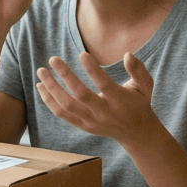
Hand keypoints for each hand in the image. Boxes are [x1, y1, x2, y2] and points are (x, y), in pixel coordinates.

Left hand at [35, 52, 163, 144]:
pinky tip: (41, 86)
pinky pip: (62, 114)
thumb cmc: (139, 103)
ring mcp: (91, 121)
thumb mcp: (145, 85)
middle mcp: (104, 113)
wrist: (136, 133)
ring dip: (52, 88)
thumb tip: (127, 54)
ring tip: (41, 71)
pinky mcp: (83, 126)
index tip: (82, 54)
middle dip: (65, 76)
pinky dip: (49, 101)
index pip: (104, 85)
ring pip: (67, 106)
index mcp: (120, 101)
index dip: (93, 70)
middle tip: (53, 59)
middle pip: (81, 95)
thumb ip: (138, 69)